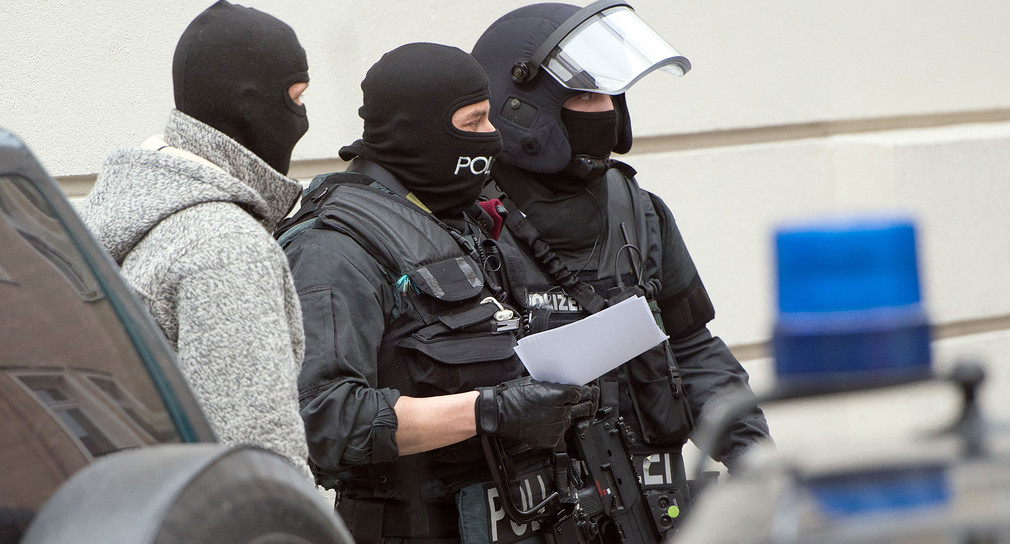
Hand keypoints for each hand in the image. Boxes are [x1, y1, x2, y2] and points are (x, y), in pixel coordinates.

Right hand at [475, 376, 596, 449]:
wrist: (497, 413)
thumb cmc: (511, 396)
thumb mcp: (534, 383)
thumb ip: (552, 385)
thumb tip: (563, 385)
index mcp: (555, 396)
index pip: (578, 393)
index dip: (579, 392)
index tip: (579, 392)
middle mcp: (557, 412)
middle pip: (577, 408)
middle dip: (578, 404)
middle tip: (578, 402)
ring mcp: (553, 428)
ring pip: (568, 421)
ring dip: (564, 417)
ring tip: (551, 413)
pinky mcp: (549, 439)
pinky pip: (559, 434)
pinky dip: (554, 429)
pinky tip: (545, 423)